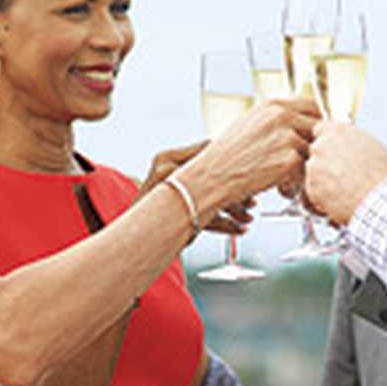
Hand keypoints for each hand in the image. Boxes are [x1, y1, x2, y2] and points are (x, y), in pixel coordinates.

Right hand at [139, 142, 254, 234]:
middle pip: (214, 173)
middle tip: (254, 203)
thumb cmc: (156, 209)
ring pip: (214, 196)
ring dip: (236, 210)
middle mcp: (165, 170)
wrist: (132, 237)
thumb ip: (196, 171)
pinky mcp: (172, 216)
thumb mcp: (173, 182)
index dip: (232, 161)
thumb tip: (236, 168)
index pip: (209, 148)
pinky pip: (209, 219)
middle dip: (238, 191)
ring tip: (248, 219)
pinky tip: (240, 229)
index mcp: (166, 157)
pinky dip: (228, 225)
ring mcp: (167, 192)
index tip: (252, 174)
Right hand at [180, 95, 318, 209]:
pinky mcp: (290, 160)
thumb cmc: (225, 155)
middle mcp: (282, 116)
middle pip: (318, 127)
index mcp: (272, 105)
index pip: (312, 104)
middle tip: (302, 158)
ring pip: (312, 150)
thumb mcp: (248, 123)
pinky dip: (297, 180)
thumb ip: (273, 119)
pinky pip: (305, 170)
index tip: (313, 133)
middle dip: (312, 143)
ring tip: (285, 175)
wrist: (213, 176)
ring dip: (304, 164)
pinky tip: (281, 185)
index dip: (315, 120)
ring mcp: (287, 137)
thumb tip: (294, 120)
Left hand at [304, 122, 386, 224]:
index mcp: (338, 131)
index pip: (320, 129)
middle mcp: (322, 145)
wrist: (380, 200)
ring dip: (324, 180)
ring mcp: (314, 167)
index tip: (333, 150)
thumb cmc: (382, 175)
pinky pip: (314, 191)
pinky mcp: (311, 188)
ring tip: (345, 189)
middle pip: (317, 151)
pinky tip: (341, 199)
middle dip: (326, 162)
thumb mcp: (372, 146)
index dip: (328, 142)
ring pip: (314, 172)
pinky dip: (323, 197)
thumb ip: (352, 141)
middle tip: (342, 174)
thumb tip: (348, 145)